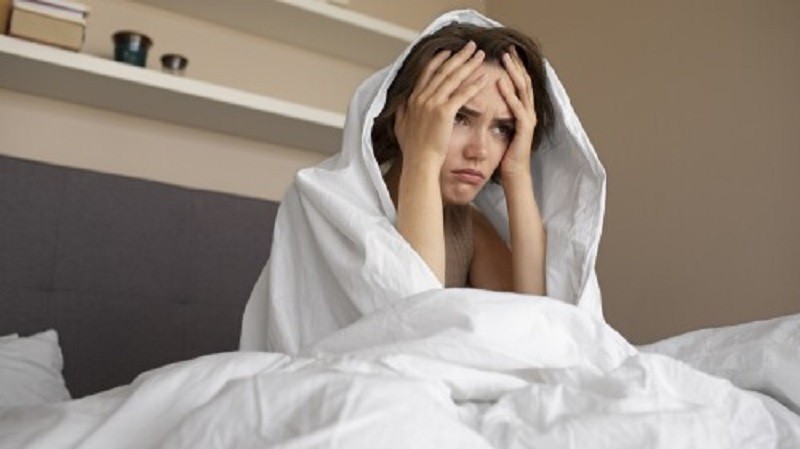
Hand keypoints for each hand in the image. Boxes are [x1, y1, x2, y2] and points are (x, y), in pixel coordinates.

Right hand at [395, 41, 487, 167]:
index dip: (439, 60)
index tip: (449, 51)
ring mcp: (432, 104)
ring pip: (453, 78)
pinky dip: (473, 84)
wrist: (419, 163)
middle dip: (459, 56)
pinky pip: (462, 94)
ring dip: (468, 64)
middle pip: (443, 71)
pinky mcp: (444, 112)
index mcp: (412, 100)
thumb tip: (401, 103)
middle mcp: (421, 98)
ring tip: (480, 55)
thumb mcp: (401, 127)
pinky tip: (483, 77)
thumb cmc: (412, 150)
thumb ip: (402, 112)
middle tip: (471, 46)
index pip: (427, 73)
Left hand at [498, 47, 537, 180]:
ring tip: (505, 58)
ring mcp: (528, 120)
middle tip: (507, 48)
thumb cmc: (505, 156)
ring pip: (523, 90)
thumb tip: (486, 104)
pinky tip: (501, 83)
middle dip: (516, 64)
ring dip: (513, 73)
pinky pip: (517, 108)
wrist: (514, 177)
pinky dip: (509, 94)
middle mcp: (528, 113)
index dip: (514, 67)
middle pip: (524, 82)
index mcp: (522, 112)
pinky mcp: (524, 130)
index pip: (520, 84)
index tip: (504, 52)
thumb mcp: (500, 131)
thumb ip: (498, 116)